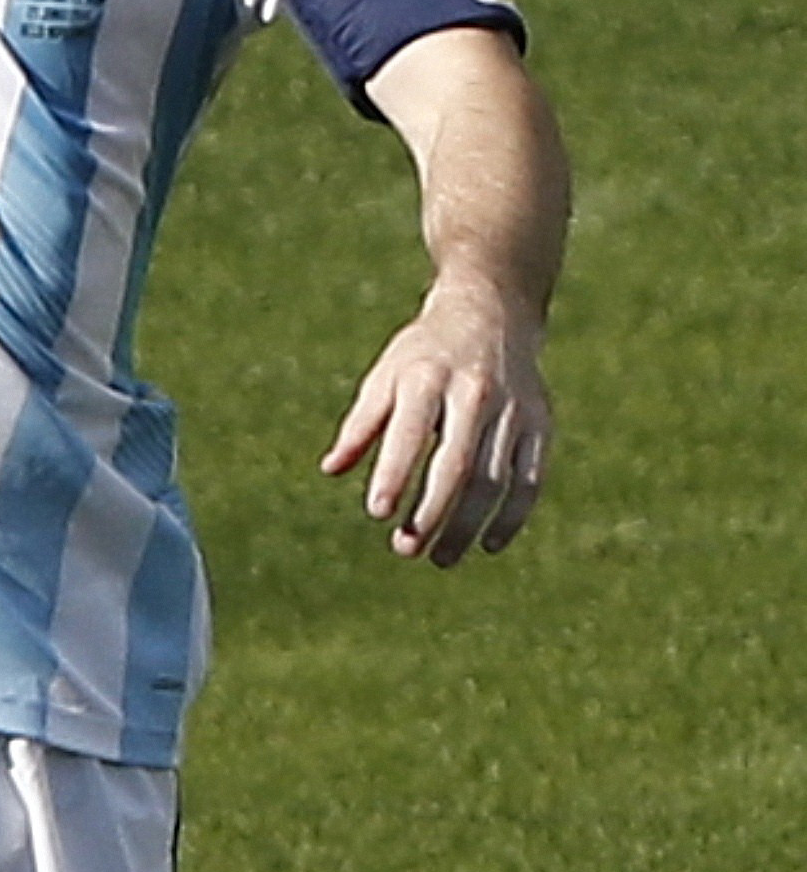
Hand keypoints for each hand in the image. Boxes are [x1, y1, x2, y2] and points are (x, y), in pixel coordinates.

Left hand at [320, 275, 551, 566]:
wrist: (491, 314)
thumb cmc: (424, 355)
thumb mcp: (385, 377)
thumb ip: (361, 424)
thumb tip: (330, 470)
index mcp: (427, 378)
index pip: (409, 432)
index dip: (394, 474)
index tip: (376, 513)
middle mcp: (473, 394)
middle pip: (456, 465)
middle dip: (431, 512)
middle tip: (405, 549)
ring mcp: (513, 411)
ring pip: (494, 481)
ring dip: (468, 526)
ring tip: (440, 558)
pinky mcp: (540, 426)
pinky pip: (529, 481)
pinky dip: (512, 518)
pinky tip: (489, 545)